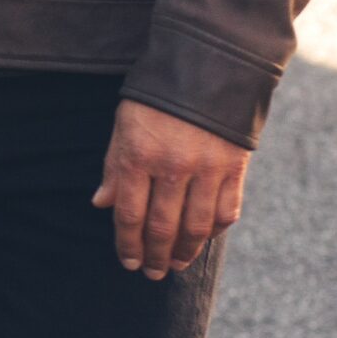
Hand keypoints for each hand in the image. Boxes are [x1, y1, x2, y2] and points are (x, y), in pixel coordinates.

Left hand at [93, 98, 247, 280]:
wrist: (207, 64)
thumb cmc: (157, 95)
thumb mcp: (125, 121)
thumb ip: (114, 164)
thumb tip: (102, 204)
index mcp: (139, 154)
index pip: (129, 213)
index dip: (127, 243)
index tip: (127, 262)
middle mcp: (172, 166)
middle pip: (162, 226)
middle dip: (154, 255)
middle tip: (151, 273)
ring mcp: (207, 169)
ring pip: (195, 227)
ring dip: (184, 252)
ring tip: (175, 264)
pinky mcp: (234, 167)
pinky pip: (226, 212)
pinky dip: (215, 231)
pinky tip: (204, 239)